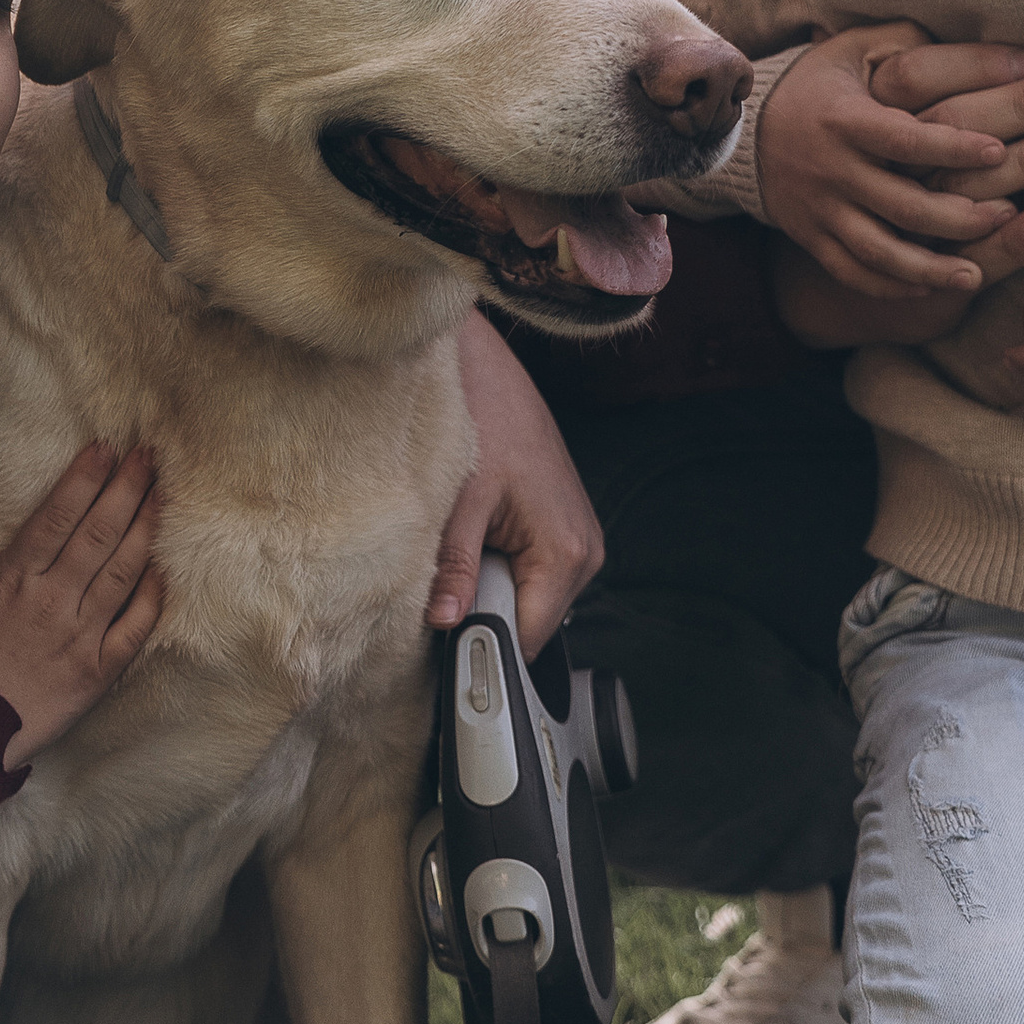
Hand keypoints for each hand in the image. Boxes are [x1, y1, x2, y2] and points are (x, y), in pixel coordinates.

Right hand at [0, 444, 165, 766]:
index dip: (85, 478)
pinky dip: (152, 597)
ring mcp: (82, 636)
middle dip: (127, 488)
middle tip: (148, 454)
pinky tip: (162, 568)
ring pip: (123, 572)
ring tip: (161, 494)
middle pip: (99, 533)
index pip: (59, 515)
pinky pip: (135, 628)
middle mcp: (54, 600)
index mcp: (14, 579)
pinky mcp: (99, 671)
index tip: (106, 447)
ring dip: (145, 529)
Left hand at [426, 314, 601, 657]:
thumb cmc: (484, 418)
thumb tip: (444, 621)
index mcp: (566, 552)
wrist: (491, 369)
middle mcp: (583, 552)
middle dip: (483, 616)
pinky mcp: (560, 528)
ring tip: (459, 548)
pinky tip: (473, 535)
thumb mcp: (460, 501)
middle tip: (440, 593)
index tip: (445, 654)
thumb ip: (454, 568)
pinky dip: (495, 564)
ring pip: (525, 598)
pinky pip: (527, 571)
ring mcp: (576, 540)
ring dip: (487, 588)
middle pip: (528, 622)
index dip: (486, 651)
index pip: (529, 639)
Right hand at [755, 25, 1023, 294]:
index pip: (903, 140)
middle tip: (1005, 212)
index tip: (997, 151)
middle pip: (901, 205)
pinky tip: (930, 285)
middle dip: (958, 216)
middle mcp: (831, 169)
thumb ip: (913, 46)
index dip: (952, 148)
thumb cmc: (820, 83)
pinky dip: (891, 285)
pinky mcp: (812, 237)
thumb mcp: (855, 49)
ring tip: (975, 274)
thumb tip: (993, 54)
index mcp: (845, 120)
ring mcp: (820, 209)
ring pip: (878, 251)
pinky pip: (853, 272)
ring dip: (930, 267)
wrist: (746, 131)